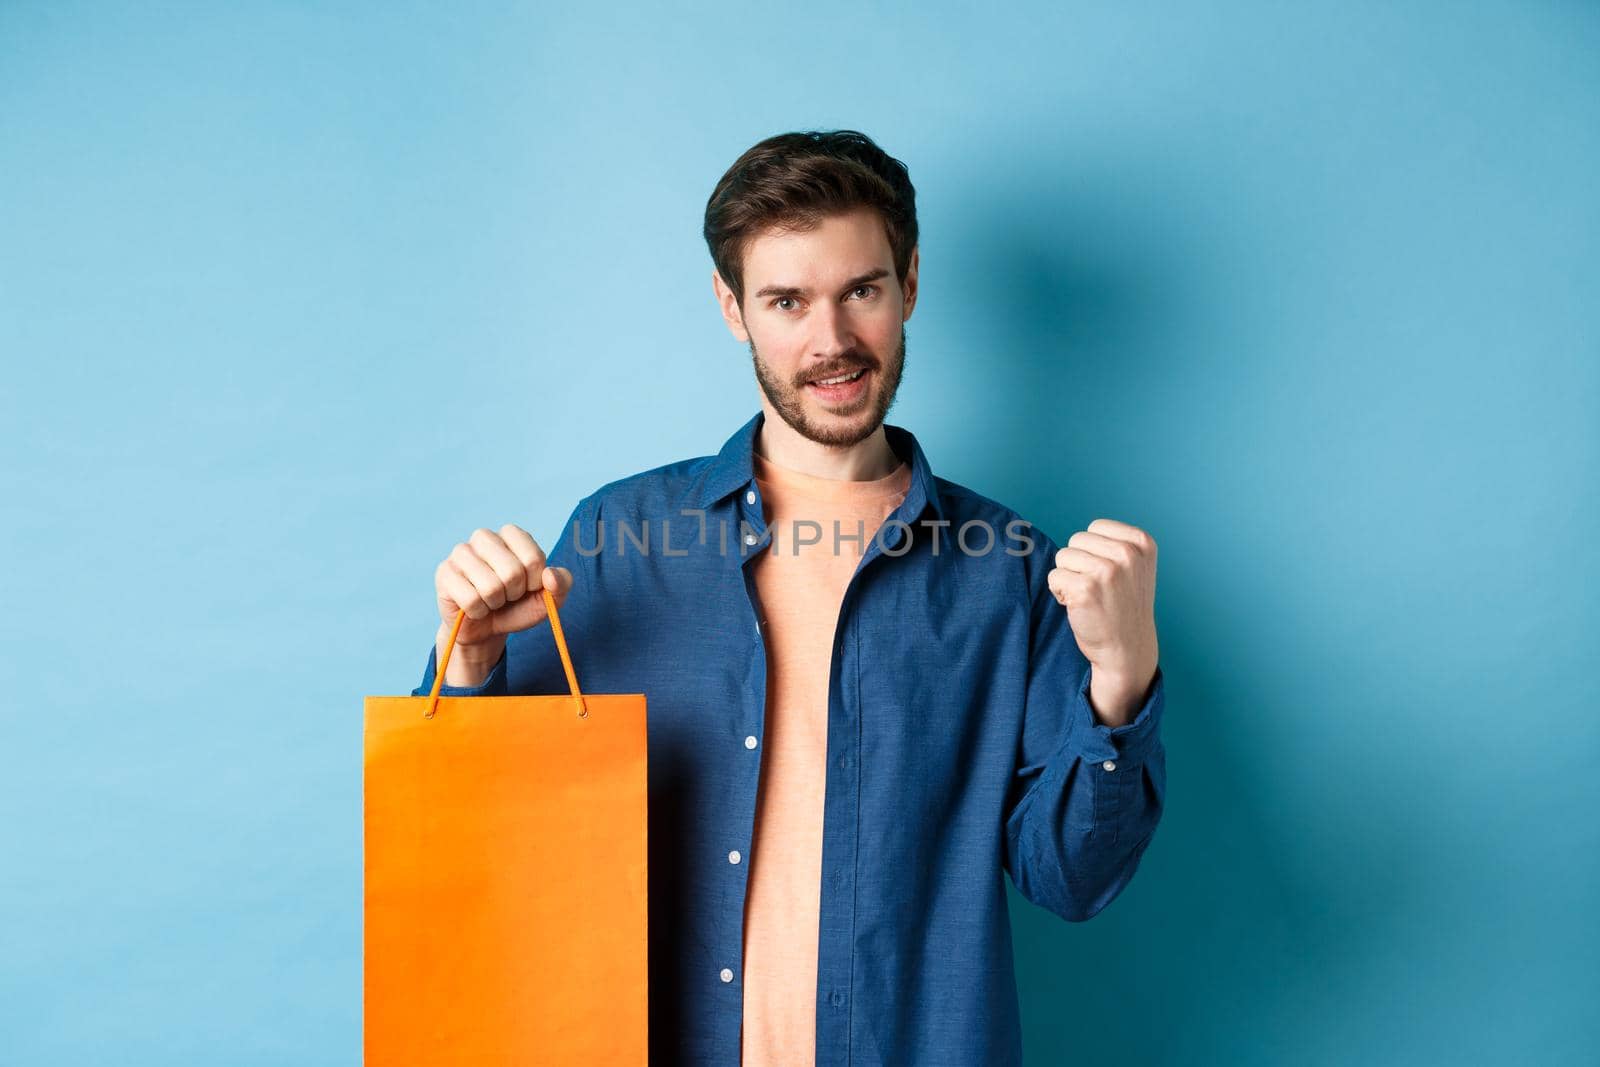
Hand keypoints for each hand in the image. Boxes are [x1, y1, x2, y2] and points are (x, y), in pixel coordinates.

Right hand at [432, 525, 573, 684]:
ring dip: (495, 603)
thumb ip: (561, 584)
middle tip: (507, 595)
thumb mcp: (547, 599)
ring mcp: (461, 553)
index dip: (534, 582)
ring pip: (490, 587)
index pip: (533, 559)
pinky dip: (478, 612)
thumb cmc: (517, 606)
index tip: (528, 586)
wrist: (486, 628)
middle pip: (512, 572)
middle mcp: (484, 536)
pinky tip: (474, 606)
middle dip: (514, 593)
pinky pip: (470, 600)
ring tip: (490, 599)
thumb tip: (550, 575)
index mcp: (512, 534)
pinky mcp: (444, 572)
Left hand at [1047, 518, 1158, 723]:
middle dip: (1079, 564)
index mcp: (1141, 542)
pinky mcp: (1085, 589)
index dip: (1094, 552)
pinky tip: (1080, 607)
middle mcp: (1127, 554)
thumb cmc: (1122, 605)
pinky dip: (1060, 593)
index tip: (1111, 576)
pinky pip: (1054, 577)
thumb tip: (1048, 529)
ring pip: (1063, 557)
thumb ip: (1112, 543)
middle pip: (1076, 540)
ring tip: (1090, 597)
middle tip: (1098, 589)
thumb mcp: (1133, 566)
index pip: (1095, 527)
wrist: (1128, 649)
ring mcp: (1107, 571)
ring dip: (1069, 578)